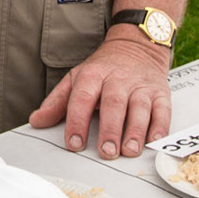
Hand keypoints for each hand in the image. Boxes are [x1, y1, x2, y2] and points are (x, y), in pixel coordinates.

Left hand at [29, 34, 169, 158]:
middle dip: (110, 130)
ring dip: (135, 131)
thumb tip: (36, 121)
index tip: (75, 144)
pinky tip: (153, 140)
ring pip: (139, 108)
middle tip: (106, 152)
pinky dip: (160, 126)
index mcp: (92, 76)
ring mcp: (140, 86)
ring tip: (129, 150)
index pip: (82, 99)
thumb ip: (57, 102)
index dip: (77, 122)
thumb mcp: (76, 78)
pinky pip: (162, 109)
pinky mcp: (160, 92)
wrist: (137, 46)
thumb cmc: (104, 69)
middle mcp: (117, 80)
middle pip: (113, 104)